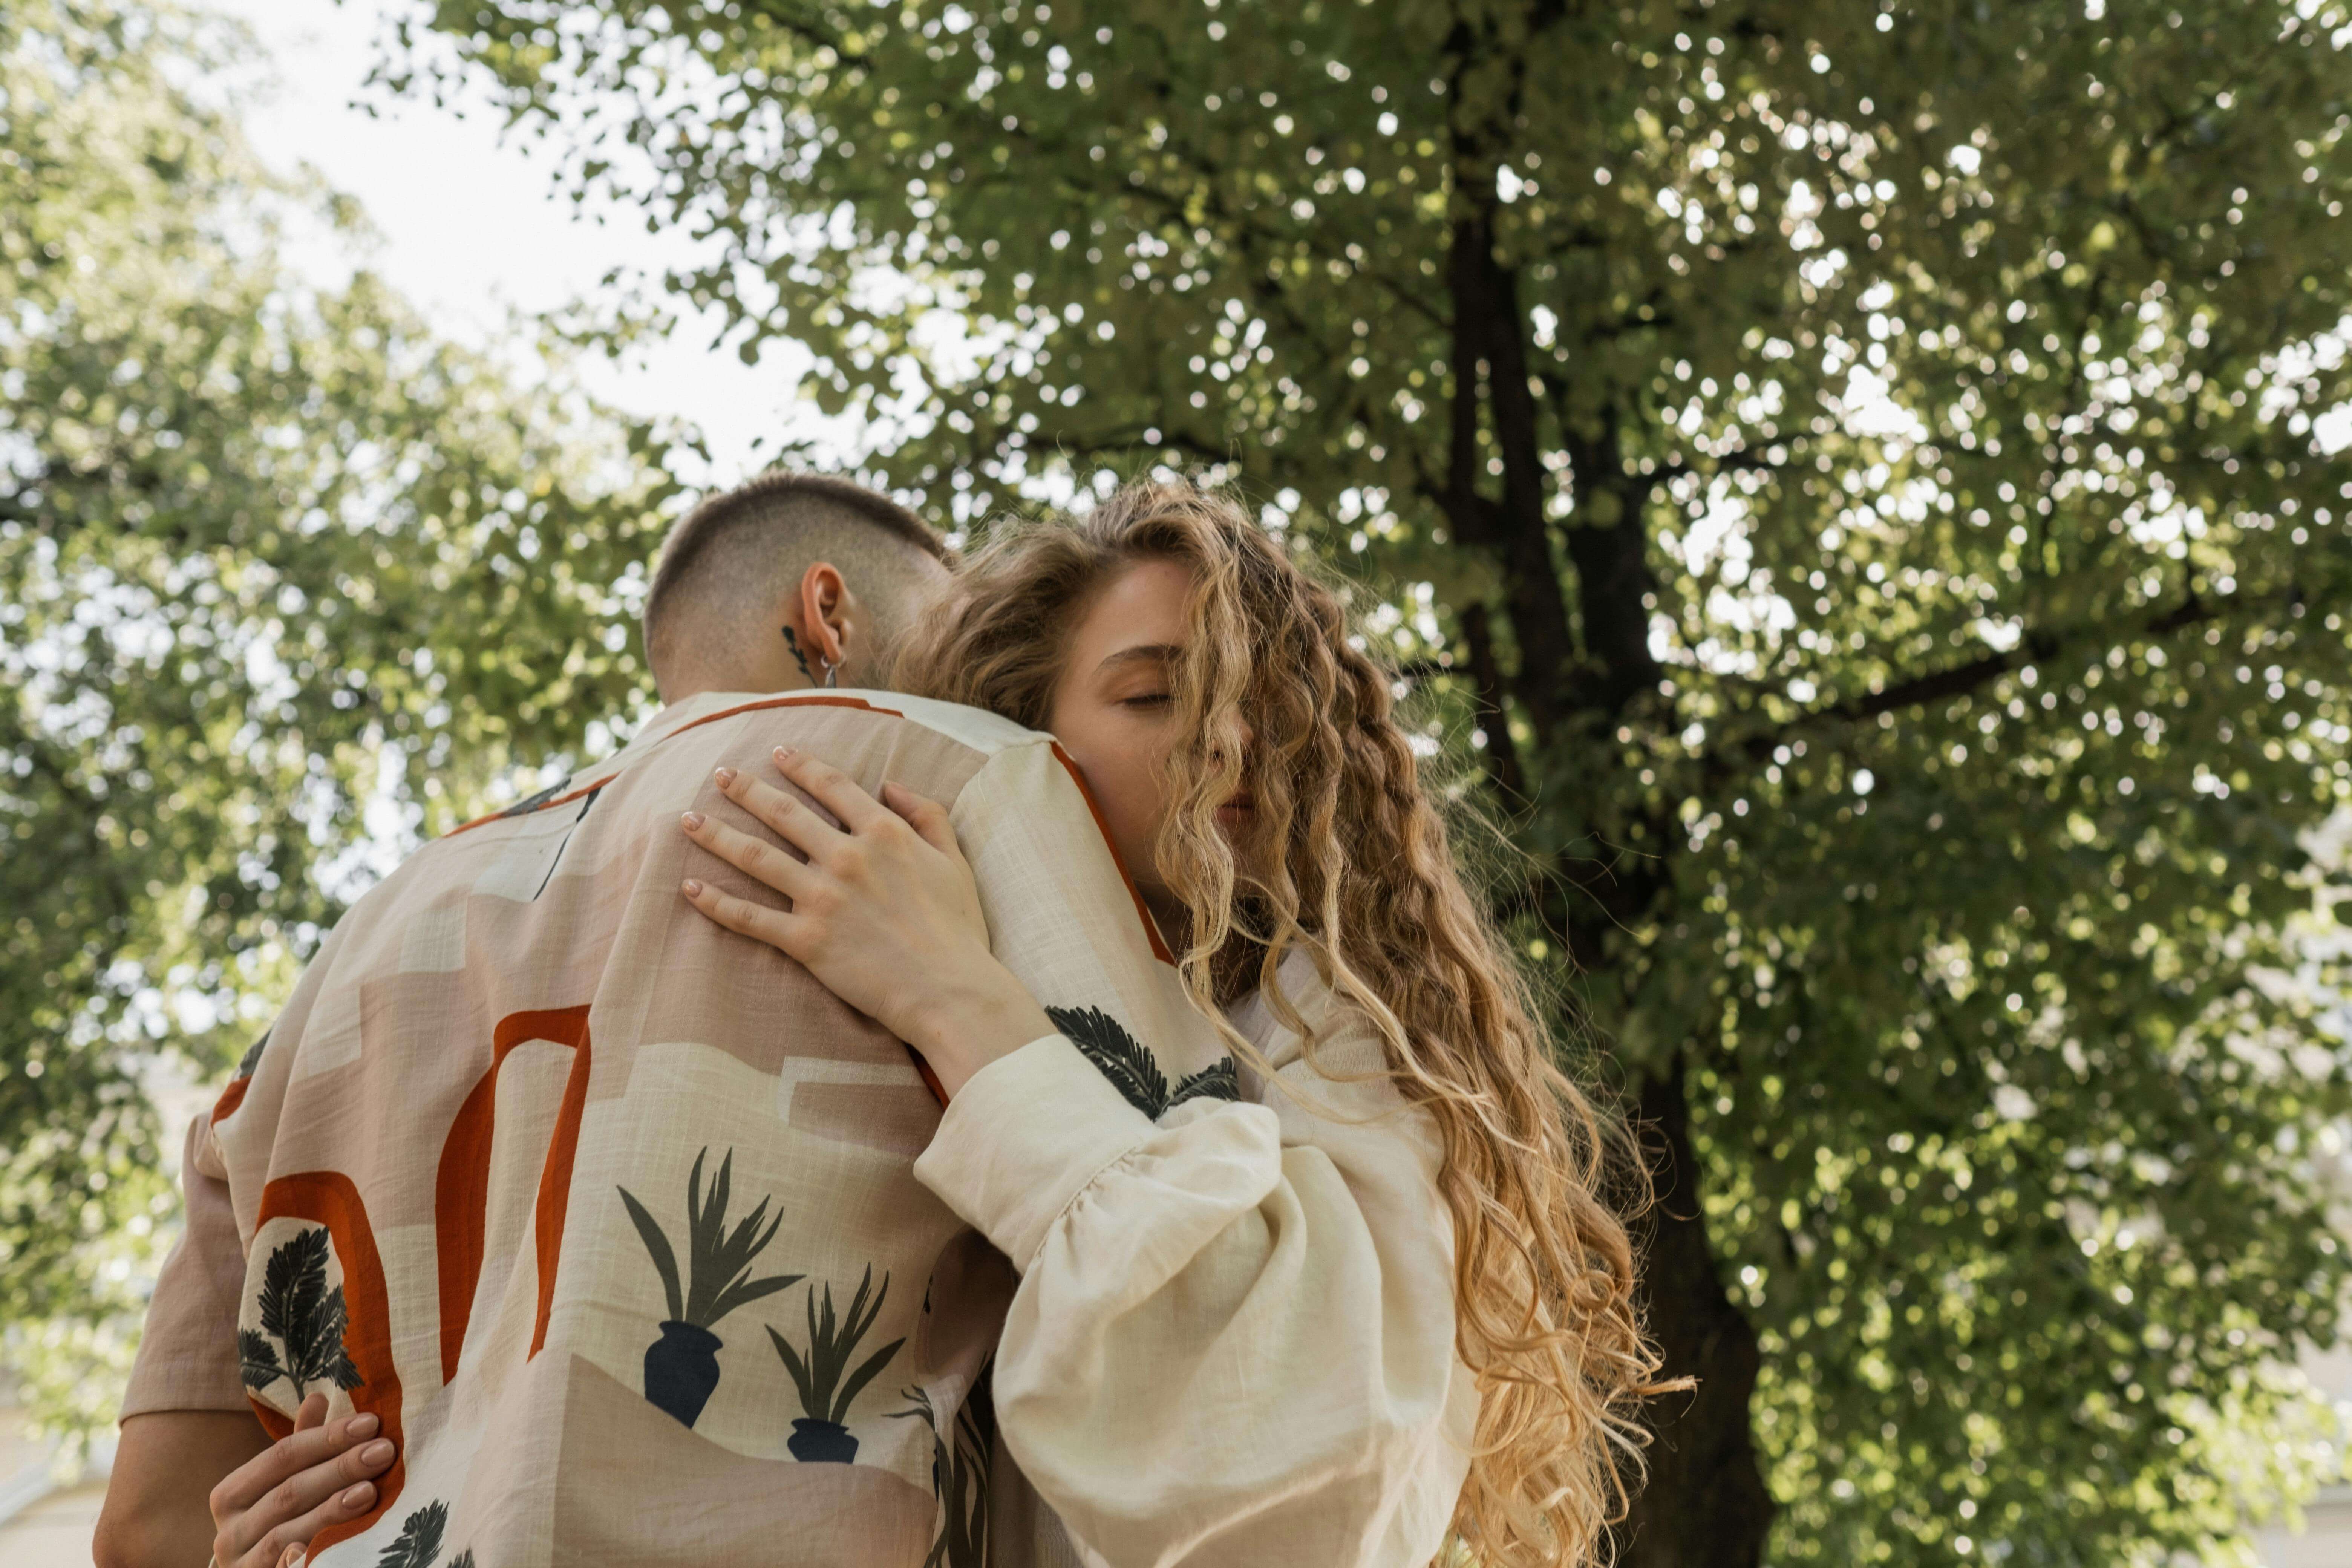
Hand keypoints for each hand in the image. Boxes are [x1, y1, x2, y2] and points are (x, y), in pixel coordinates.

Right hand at [207, 1393, 395, 1567]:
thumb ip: (302, 1446)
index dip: (327, 1437)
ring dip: (330, 1511)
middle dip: (340, 1469)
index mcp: (231, 1494)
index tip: (371, 1422)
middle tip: (383, 1451)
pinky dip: (302, 1559)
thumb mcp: (284, 1481)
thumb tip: (317, 1396)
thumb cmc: (278, 1521)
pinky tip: (328, 1547)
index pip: (281, 1456)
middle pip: (289, 1492)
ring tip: (370, 1491)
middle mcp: (229, 1531)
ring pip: (287, 1533)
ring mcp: (242, 1564)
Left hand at [681, 748, 1053, 1095]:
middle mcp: (847, 857)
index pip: (833, 786)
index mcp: (884, 833)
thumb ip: (927, 814)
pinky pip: (750, 918)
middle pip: (784, 814)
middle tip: (720, 773)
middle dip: (747, 790)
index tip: (777, 752)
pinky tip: (689, 887)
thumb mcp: (955, 859)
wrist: (950, 990)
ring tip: (689, 819)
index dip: (802, 766)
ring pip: (756, 857)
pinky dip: (716, 903)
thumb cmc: (958, 928)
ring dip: (717, 835)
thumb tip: (892, 784)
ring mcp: (823, 898)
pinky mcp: (805, 941)